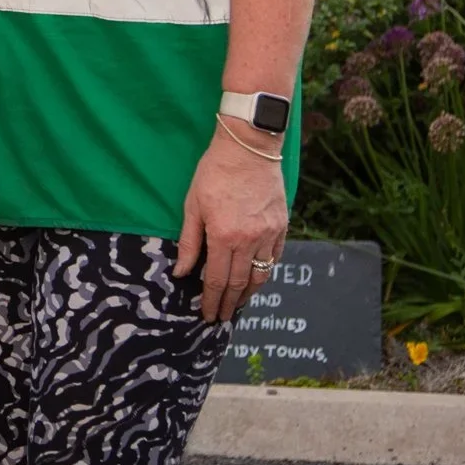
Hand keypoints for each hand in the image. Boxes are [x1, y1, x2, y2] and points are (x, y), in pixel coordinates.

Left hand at [173, 125, 289, 323]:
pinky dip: (266, 271)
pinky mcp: (282, 225)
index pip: (217, 280)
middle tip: (222, 316)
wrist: (248, 147)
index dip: (212, 300)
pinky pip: (276, 257)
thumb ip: (189, 242)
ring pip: (261, 274)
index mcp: (223, 236)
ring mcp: (269, 234)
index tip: (208, 315)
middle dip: (229, 303)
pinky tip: (257, 278)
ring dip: (250, 293)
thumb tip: (182, 272)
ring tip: (239, 303)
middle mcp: (249, 240)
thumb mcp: (192, 205)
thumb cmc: (214, 172)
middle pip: (240, 283)